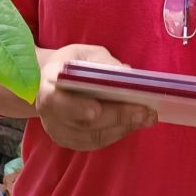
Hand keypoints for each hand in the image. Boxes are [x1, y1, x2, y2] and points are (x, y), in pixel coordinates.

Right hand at [34, 44, 155, 151]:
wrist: (57, 82)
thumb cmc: (73, 64)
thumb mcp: (86, 54)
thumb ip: (102, 62)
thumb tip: (125, 74)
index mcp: (47, 83)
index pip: (53, 100)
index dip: (75, 107)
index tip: (96, 109)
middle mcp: (48, 111)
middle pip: (81, 122)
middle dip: (116, 116)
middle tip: (144, 111)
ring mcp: (57, 129)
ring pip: (91, 136)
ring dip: (122, 127)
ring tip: (147, 117)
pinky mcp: (70, 141)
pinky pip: (95, 142)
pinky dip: (117, 134)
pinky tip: (134, 123)